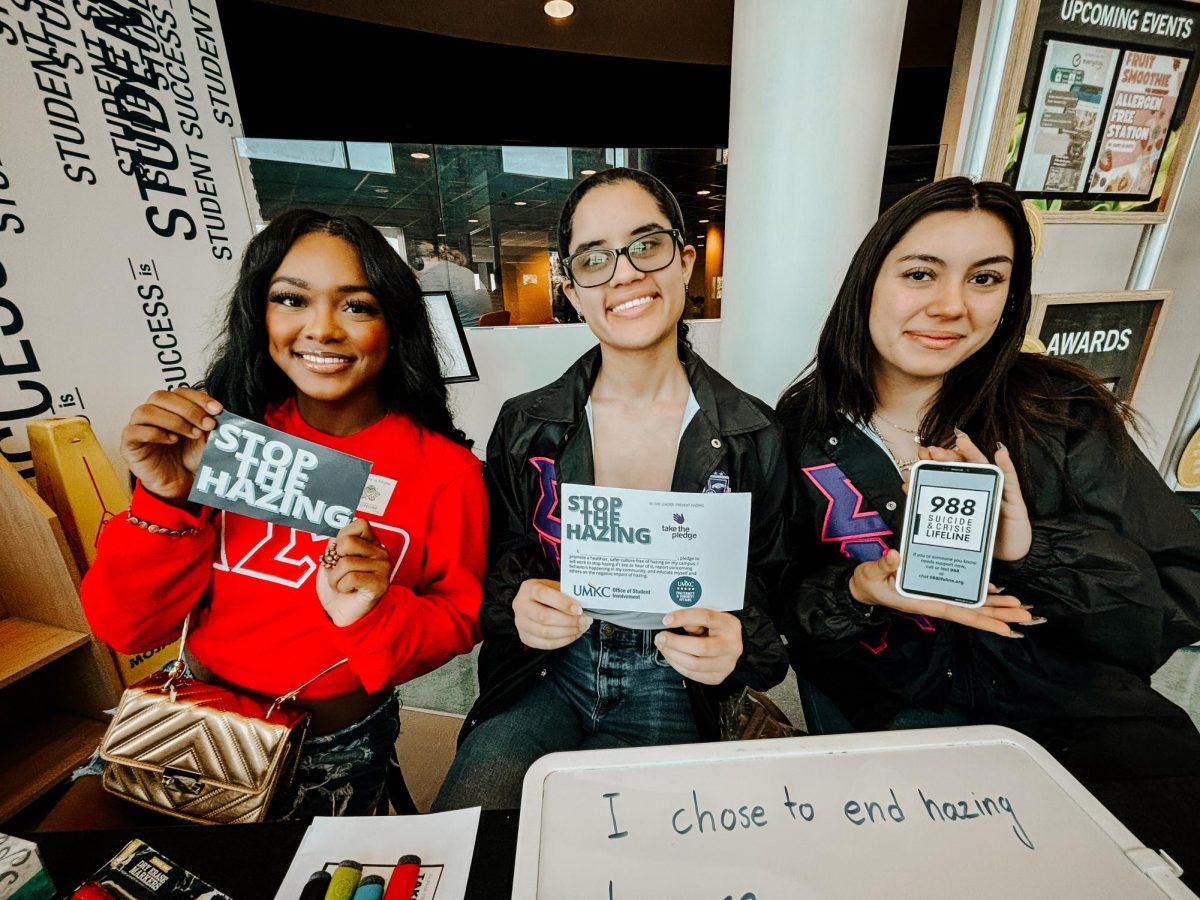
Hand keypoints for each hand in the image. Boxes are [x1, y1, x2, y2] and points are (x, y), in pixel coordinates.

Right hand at [120, 388, 221, 500]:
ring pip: (146, 411)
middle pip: (162, 397)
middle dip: (189, 409)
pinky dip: (154, 433)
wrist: (179, 483)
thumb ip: (208, 426)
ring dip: (173, 420)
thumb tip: (218, 414)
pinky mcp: (129, 444)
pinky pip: (133, 431)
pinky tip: (172, 440)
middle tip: (207, 424)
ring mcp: (138, 427)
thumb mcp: (205, 440)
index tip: (217, 409)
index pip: (180, 391)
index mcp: (170, 407)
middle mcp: (152, 412)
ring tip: (192, 434)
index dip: (199, 398)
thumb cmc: (189, 458)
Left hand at [317, 518, 391, 626]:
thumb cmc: (338, 586)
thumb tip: (335, 536)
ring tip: (342, 585)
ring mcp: (383, 568)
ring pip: (346, 563)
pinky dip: (342, 586)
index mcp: (371, 544)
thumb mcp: (331, 560)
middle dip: (334, 560)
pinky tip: (349, 591)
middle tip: (338, 573)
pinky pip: (351, 578)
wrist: (342, 613)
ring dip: (335, 578)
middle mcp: (381, 553)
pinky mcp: (381, 584)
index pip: (360, 524)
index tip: (339, 555)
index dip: (342, 538)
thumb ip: (335, 544)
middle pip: (349, 542)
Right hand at [513, 578, 591, 649]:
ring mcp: (521, 623)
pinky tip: (573, 635)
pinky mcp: (525, 637)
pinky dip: (563, 641)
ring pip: (545, 633)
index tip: (579, 609)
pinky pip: (546, 644)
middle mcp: (521, 606)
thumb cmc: (546, 594)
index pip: (544, 595)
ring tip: (582, 628)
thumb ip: (566, 593)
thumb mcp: (554, 586)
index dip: (563, 603)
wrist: (530, 603)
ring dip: (568, 632)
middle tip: (585, 620)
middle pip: (544, 617)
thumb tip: (584, 605)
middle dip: (569, 621)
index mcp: (528, 589)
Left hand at [656, 608, 743, 684]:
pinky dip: (677, 665)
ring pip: (694, 664)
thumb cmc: (716, 628)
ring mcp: (726, 664)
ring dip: (672, 655)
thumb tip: (673, 622)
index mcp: (730, 625)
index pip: (706, 618)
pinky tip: (670, 656)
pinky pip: (692, 675)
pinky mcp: (717, 677)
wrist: (731, 645)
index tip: (666, 620)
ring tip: (662, 646)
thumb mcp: (709, 617)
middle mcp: (731, 646)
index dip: (684, 618)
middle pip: (700, 647)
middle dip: (675, 643)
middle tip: (660, 638)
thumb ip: (694, 618)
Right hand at [849, 549, 1032, 637]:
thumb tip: (895, 556)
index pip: (958, 613)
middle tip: (1026, 616)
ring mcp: (937, 596)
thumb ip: (883, 566)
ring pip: (972, 604)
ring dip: (997, 606)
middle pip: (973, 612)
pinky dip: (981, 593)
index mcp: (923, 602)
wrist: (864, 587)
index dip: (982, 620)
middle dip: (1000, 615)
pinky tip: (995, 591)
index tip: (1004, 627)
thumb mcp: (871, 574)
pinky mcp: (936, 589)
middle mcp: (935, 602)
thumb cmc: (868, 583)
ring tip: (1020, 607)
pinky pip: (963, 594)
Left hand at [920, 431, 1031, 562]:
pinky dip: (1006, 466)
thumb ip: (932, 503)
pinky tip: (1000, 454)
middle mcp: (981, 485)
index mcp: (965, 488)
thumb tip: (906, 486)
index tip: (922, 454)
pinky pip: (1010, 480)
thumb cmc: (980, 536)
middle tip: (933, 450)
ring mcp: (998, 490)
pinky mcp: (1014, 500)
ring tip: (962, 440)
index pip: (949, 470)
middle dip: (948, 456)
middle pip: (963, 465)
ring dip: (972, 453)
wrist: (1007, 557)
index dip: (936, 460)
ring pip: (984, 467)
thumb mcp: (955, 521)